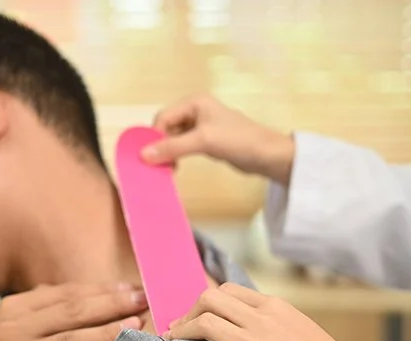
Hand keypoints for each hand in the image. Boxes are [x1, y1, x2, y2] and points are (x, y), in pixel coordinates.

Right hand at [0, 282, 147, 340]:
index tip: (133, 289)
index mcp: (17, 306)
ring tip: (132, 328)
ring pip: (68, 340)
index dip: (102, 290)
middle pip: (71, 312)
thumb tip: (102, 296)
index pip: (67, 294)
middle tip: (141, 301)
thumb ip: (52, 312)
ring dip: (104, 333)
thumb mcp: (23, 330)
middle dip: (110, 305)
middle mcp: (13, 325)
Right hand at [141, 94, 295, 184]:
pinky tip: (176, 167)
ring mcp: (202, 125)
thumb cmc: (238, 140)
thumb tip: (144, 155)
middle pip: (166, 127)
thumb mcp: (203, 141)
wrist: (266, 155)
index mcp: (195, 102)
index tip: (149, 157)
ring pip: (174, 138)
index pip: (163, 117)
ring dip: (168, 152)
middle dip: (161, 144)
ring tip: (168, 168)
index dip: (154, 136)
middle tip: (158, 165)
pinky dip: (177, 155)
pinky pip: (184, 146)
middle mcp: (196, 110)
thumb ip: (173, 147)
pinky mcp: (207, 140)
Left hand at [157, 283, 382, 340]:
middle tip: (177, 329)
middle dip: (188, 312)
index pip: (229, 291)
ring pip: (204, 326)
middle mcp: (263, 320)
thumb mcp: (302, 328)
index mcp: (275, 307)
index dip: (205, 301)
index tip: (195, 314)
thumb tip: (249, 325)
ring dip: (179, 334)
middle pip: (209, 300)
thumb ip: (274, 322)